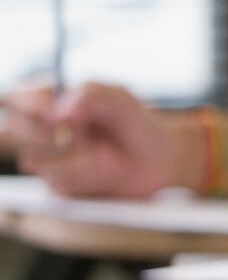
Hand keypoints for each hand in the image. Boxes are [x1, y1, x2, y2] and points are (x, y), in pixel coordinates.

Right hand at [4, 83, 187, 198]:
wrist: (160, 160)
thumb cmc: (137, 125)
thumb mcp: (121, 100)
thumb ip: (91, 95)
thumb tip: (61, 112)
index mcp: (51, 101)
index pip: (16, 99)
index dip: (29, 107)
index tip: (58, 117)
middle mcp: (41, 131)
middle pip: (14, 133)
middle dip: (47, 138)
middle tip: (83, 139)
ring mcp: (46, 159)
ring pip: (36, 160)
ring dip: (75, 158)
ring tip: (108, 153)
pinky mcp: (58, 184)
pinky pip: (58, 183)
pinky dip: (87, 176)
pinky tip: (108, 168)